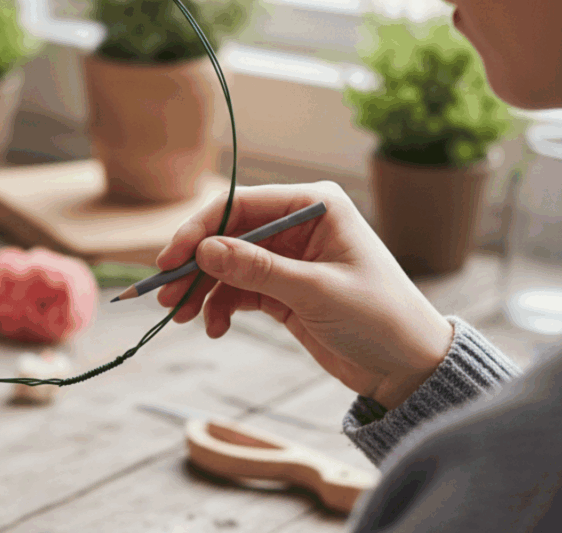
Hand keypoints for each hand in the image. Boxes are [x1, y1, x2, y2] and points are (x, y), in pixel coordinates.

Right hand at [156, 182, 453, 409]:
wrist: (408, 368)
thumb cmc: (379, 319)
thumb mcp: (316, 292)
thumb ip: (258, 269)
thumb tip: (203, 250)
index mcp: (315, 205)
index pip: (241, 205)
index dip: (200, 229)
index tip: (170, 259)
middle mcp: (298, 224)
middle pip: (227, 235)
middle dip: (194, 265)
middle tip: (165, 295)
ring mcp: (287, 257)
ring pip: (226, 265)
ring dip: (200, 290)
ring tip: (180, 317)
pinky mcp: (282, 289)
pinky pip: (236, 290)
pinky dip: (219, 307)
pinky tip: (215, 327)